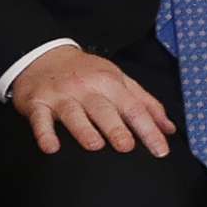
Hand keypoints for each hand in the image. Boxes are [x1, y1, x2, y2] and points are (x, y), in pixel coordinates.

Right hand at [10, 46, 177, 155]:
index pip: (134, 108)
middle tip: (127, 146)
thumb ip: (145, 103)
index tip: (160, 151)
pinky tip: (51, 147)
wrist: (42, 55)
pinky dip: (44, 133)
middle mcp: (86, 88)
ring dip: (83, 129)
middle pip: (103, 109)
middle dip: (116, 128)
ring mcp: (61, 95)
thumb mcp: (118, 79)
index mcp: (110, 82)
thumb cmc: (86, 72)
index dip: (148, 129)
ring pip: (73, 113)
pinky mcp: (37, 103)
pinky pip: (40, 119)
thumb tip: (169, 128)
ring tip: (94, 145)